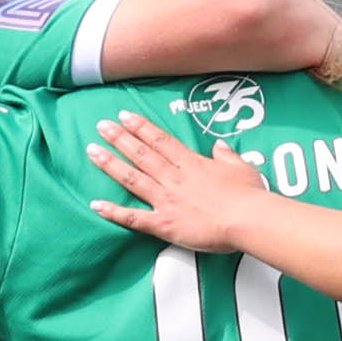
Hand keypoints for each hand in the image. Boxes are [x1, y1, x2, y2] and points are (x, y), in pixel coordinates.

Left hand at [81, 113, 281, 250]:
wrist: (247, 219)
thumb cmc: (248, 195)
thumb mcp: (241, 167)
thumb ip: (226, 156)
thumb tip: (220, 147)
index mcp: (191, 163)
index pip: (160, 140)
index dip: (140, 127)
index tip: (124, 116)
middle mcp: (174, 178)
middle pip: (141, 154)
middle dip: (119, 138)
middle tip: (101, 126)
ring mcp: (166, 200)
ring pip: (133, 178)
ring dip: (111, 164)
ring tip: (92, 151)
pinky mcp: (164, 224)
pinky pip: (133, 218)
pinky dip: (113, 212)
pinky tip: (96, 205)